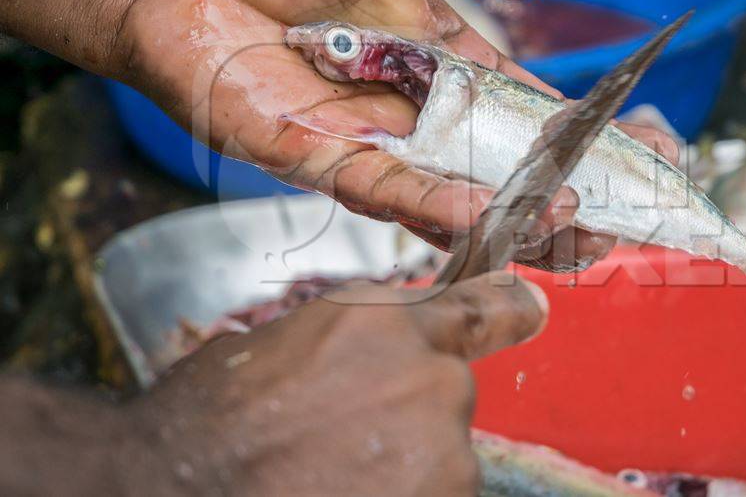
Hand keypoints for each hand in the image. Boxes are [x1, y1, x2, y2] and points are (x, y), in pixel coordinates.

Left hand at [115, 0, 677, 268]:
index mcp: (446, 57)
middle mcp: (421, 110)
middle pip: (506, 163)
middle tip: (624, 216)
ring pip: (458, 192)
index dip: (585, 128)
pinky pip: (390, 192)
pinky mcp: (326, 161)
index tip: (649, 149)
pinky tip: (483, 215)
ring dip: (514, 213)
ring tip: (572, 227)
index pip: (530, 103)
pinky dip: (436, 206)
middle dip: (565, 190)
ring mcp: (378, 141)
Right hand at [131, 275, 548, 495]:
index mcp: (384, 321)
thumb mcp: (284, 347)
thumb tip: (375, 356)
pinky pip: (435, 492)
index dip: (508, 309)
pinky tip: (343, 493)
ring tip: (332, 476)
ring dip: (404, 469)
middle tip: (345, 443)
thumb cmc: (208, 425)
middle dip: (410, 417)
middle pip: (448, 395)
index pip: (479, 307)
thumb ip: (355, 342)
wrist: (172, 489)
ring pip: (442, 458)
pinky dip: (401, 495)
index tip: (531, 309)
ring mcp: (441, 449)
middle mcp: (429, 375)